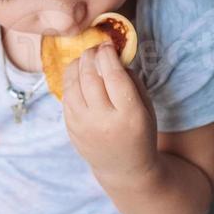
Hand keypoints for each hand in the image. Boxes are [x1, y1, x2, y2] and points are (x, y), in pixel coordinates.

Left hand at [61, 43, 157, 182]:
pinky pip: (66, 97)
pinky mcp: (70, 129)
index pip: (114, 76)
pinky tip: (77, 75)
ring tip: (84, 59)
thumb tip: (113, 56)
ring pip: (72, 86)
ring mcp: (83, 126)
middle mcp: (103, 120)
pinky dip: (70, 82)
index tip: (107, 44)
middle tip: (94, 48)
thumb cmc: (140, 133)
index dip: (108, 55)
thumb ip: (132, 82)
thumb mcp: (146, 108)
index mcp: (129, 115)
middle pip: (90, 78)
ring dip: (76, 66)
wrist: (124, 168)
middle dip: (90, 57)